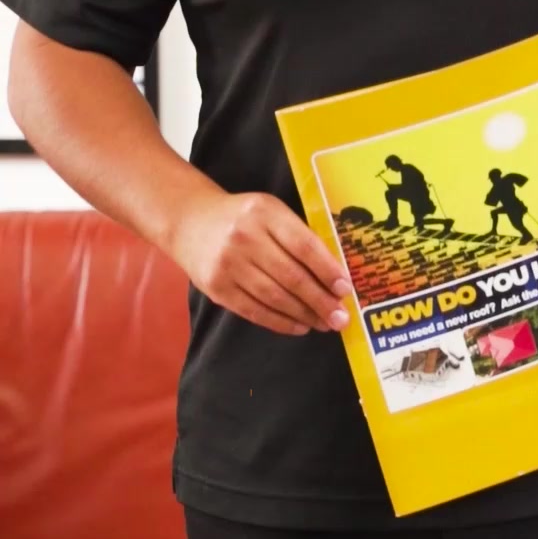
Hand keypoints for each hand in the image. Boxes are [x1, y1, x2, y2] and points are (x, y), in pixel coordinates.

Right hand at [172, 189, 352, 336]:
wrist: (189, 221)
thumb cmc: (242, 217)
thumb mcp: (270, 212)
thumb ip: (298, 235)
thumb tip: (333, 274)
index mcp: (265, 212)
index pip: (304, 245)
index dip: (328, 270)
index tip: (345, 290)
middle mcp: (245, 237)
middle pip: (291, 276)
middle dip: (320, 301)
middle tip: (341, 318)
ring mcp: (228, 264)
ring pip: (274, 296)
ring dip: (304, 314)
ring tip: (324, 323)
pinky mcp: (216, 287)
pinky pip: (254, 310)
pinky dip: (280, 322)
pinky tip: (299, 326)